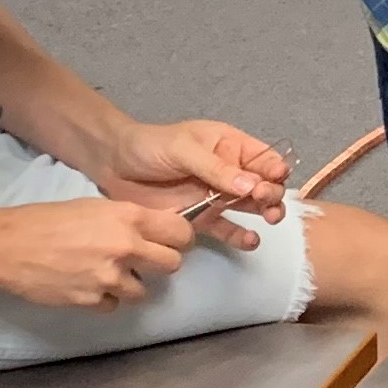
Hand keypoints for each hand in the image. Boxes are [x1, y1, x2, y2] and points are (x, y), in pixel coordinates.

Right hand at [0, 196, 188, 309]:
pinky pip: (114, 304)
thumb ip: (128, 220)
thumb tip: (153, 232)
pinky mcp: (93, 300)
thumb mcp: (94, 206)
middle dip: (161, 263)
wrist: (8, 245)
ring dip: (130, 284)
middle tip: (144, 260)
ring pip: (143, 290)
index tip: (174, 242)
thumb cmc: (48, 219)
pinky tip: (87, 284)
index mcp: (128, 217)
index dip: (180, 238)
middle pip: (172, 264)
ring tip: (106, 272)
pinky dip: (105, 298)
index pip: (180, 232)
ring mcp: (110, 277)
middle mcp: (126, 247)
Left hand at [100, 118, 287, 250]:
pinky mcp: (202, 218)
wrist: (113, 164)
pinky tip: (250, 240)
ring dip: (267, 212)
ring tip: (269, 218)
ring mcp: (217, 197)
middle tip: (264, 200)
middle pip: (264, 184)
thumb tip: (251, 186)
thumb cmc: (150, 146)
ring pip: (252, 207)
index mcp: (230, 146)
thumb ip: (216, 168)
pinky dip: (242, 236)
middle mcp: (230, 172)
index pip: (264, 158)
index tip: (273, 179)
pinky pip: (227, 229)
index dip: (274, 170)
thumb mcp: (183, 149)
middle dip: (273, 192)